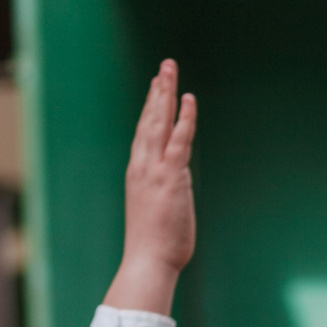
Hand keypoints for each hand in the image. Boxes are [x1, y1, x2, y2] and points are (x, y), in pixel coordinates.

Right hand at [105, 60, 198, 315]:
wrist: (148, 260)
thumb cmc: (154, 245)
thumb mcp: (158, 212)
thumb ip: (167, 194)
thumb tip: (177, 189)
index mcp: (139, 173)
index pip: (144, 133)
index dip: (150, 108)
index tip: (156, 88)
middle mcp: (143, 165)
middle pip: (149, 119)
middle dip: (157, 91)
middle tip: (164, 67)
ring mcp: (155, 169)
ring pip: (159, 122)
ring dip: (165, 93)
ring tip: (169, 69)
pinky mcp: (171, 176)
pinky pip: (179, 139)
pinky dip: (184, 118)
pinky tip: (188, 98)